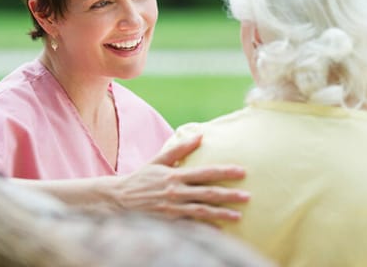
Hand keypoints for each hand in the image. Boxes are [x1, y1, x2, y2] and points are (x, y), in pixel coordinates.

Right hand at [110, 134, 249, 221]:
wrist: (118, 199)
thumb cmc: (142, 178)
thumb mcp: (159, 160)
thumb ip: (180, 149)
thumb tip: (200, 135)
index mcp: (175, 176)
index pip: (205, 173)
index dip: (224, 172)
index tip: (242, 172)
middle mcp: (176, 192)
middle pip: (207, 193)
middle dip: (229, 195)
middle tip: (247, 196)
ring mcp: (172, 209)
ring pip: (201, 212)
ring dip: (221, 214)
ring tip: (238, 216)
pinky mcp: (168, 222)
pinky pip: (189, 226)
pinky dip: (204, 229)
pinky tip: (219, 232)